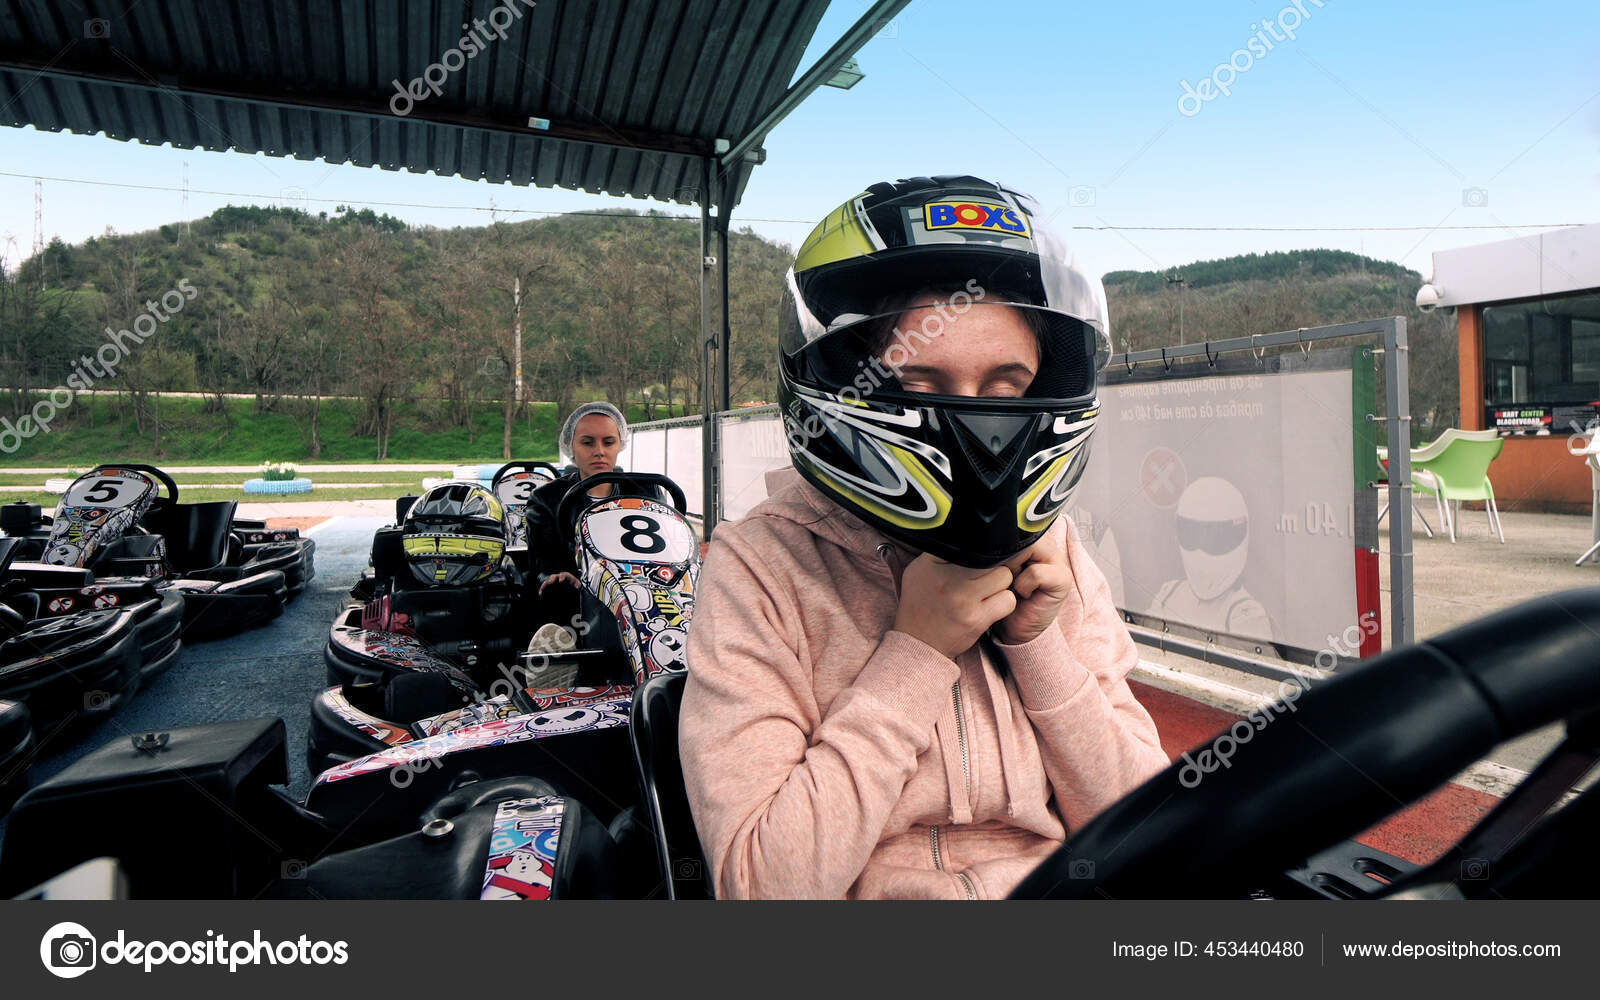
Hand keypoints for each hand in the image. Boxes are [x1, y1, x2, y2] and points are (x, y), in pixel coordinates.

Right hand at [538, 572, 579, 595]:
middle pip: (554, 576)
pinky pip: (545, 587)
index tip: (561, 581)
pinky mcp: (551, 586)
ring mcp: (554, 582)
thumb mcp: (577, 585)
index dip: (562, 577)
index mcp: (565, 577)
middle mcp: (558, 578)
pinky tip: (540, 594)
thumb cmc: (574, 585)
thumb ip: (577, 585)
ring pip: (548, 581)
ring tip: (542, 591)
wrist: (571, 588)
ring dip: (545, 585)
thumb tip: (577, 586)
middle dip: (552, 579)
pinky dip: (542, 590)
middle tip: (550, 582)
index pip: (564, 575)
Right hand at [892, 554, 1015, 659]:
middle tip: (990, 571)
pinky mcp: (977, 620)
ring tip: (990, 588)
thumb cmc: (919, 603)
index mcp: (934, 563)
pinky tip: (992, 604)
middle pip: (993, 557)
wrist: (917, 642)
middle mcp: (949, 580)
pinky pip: (1008, 601)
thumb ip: (940, 550)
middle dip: (995, 563)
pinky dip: (1004, 602)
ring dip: (1002, 582)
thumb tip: (961, 531)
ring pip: (1005, 576)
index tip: (982, 552)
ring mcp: (964, 601)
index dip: (982, 545)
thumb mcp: (919, 569)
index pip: (970, 542)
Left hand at [992, 534, 1070, 645]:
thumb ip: (995, 546)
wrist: (1011, 628)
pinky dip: (1023, 585)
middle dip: (1004, 556)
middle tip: (1005, 575)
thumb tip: (986, 533)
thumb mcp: (992, 566)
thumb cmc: (1000, 596)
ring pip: (1027, 550)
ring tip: (1014, 583)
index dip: (997, 542)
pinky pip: (1035, 573)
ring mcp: (1057, 560)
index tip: (993, 561)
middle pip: (1019, 535)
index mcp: (1029, 538)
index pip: (1011, 524)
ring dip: (1012, 569)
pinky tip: (1023, 593)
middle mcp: (1046, 544)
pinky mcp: (1062, 578)